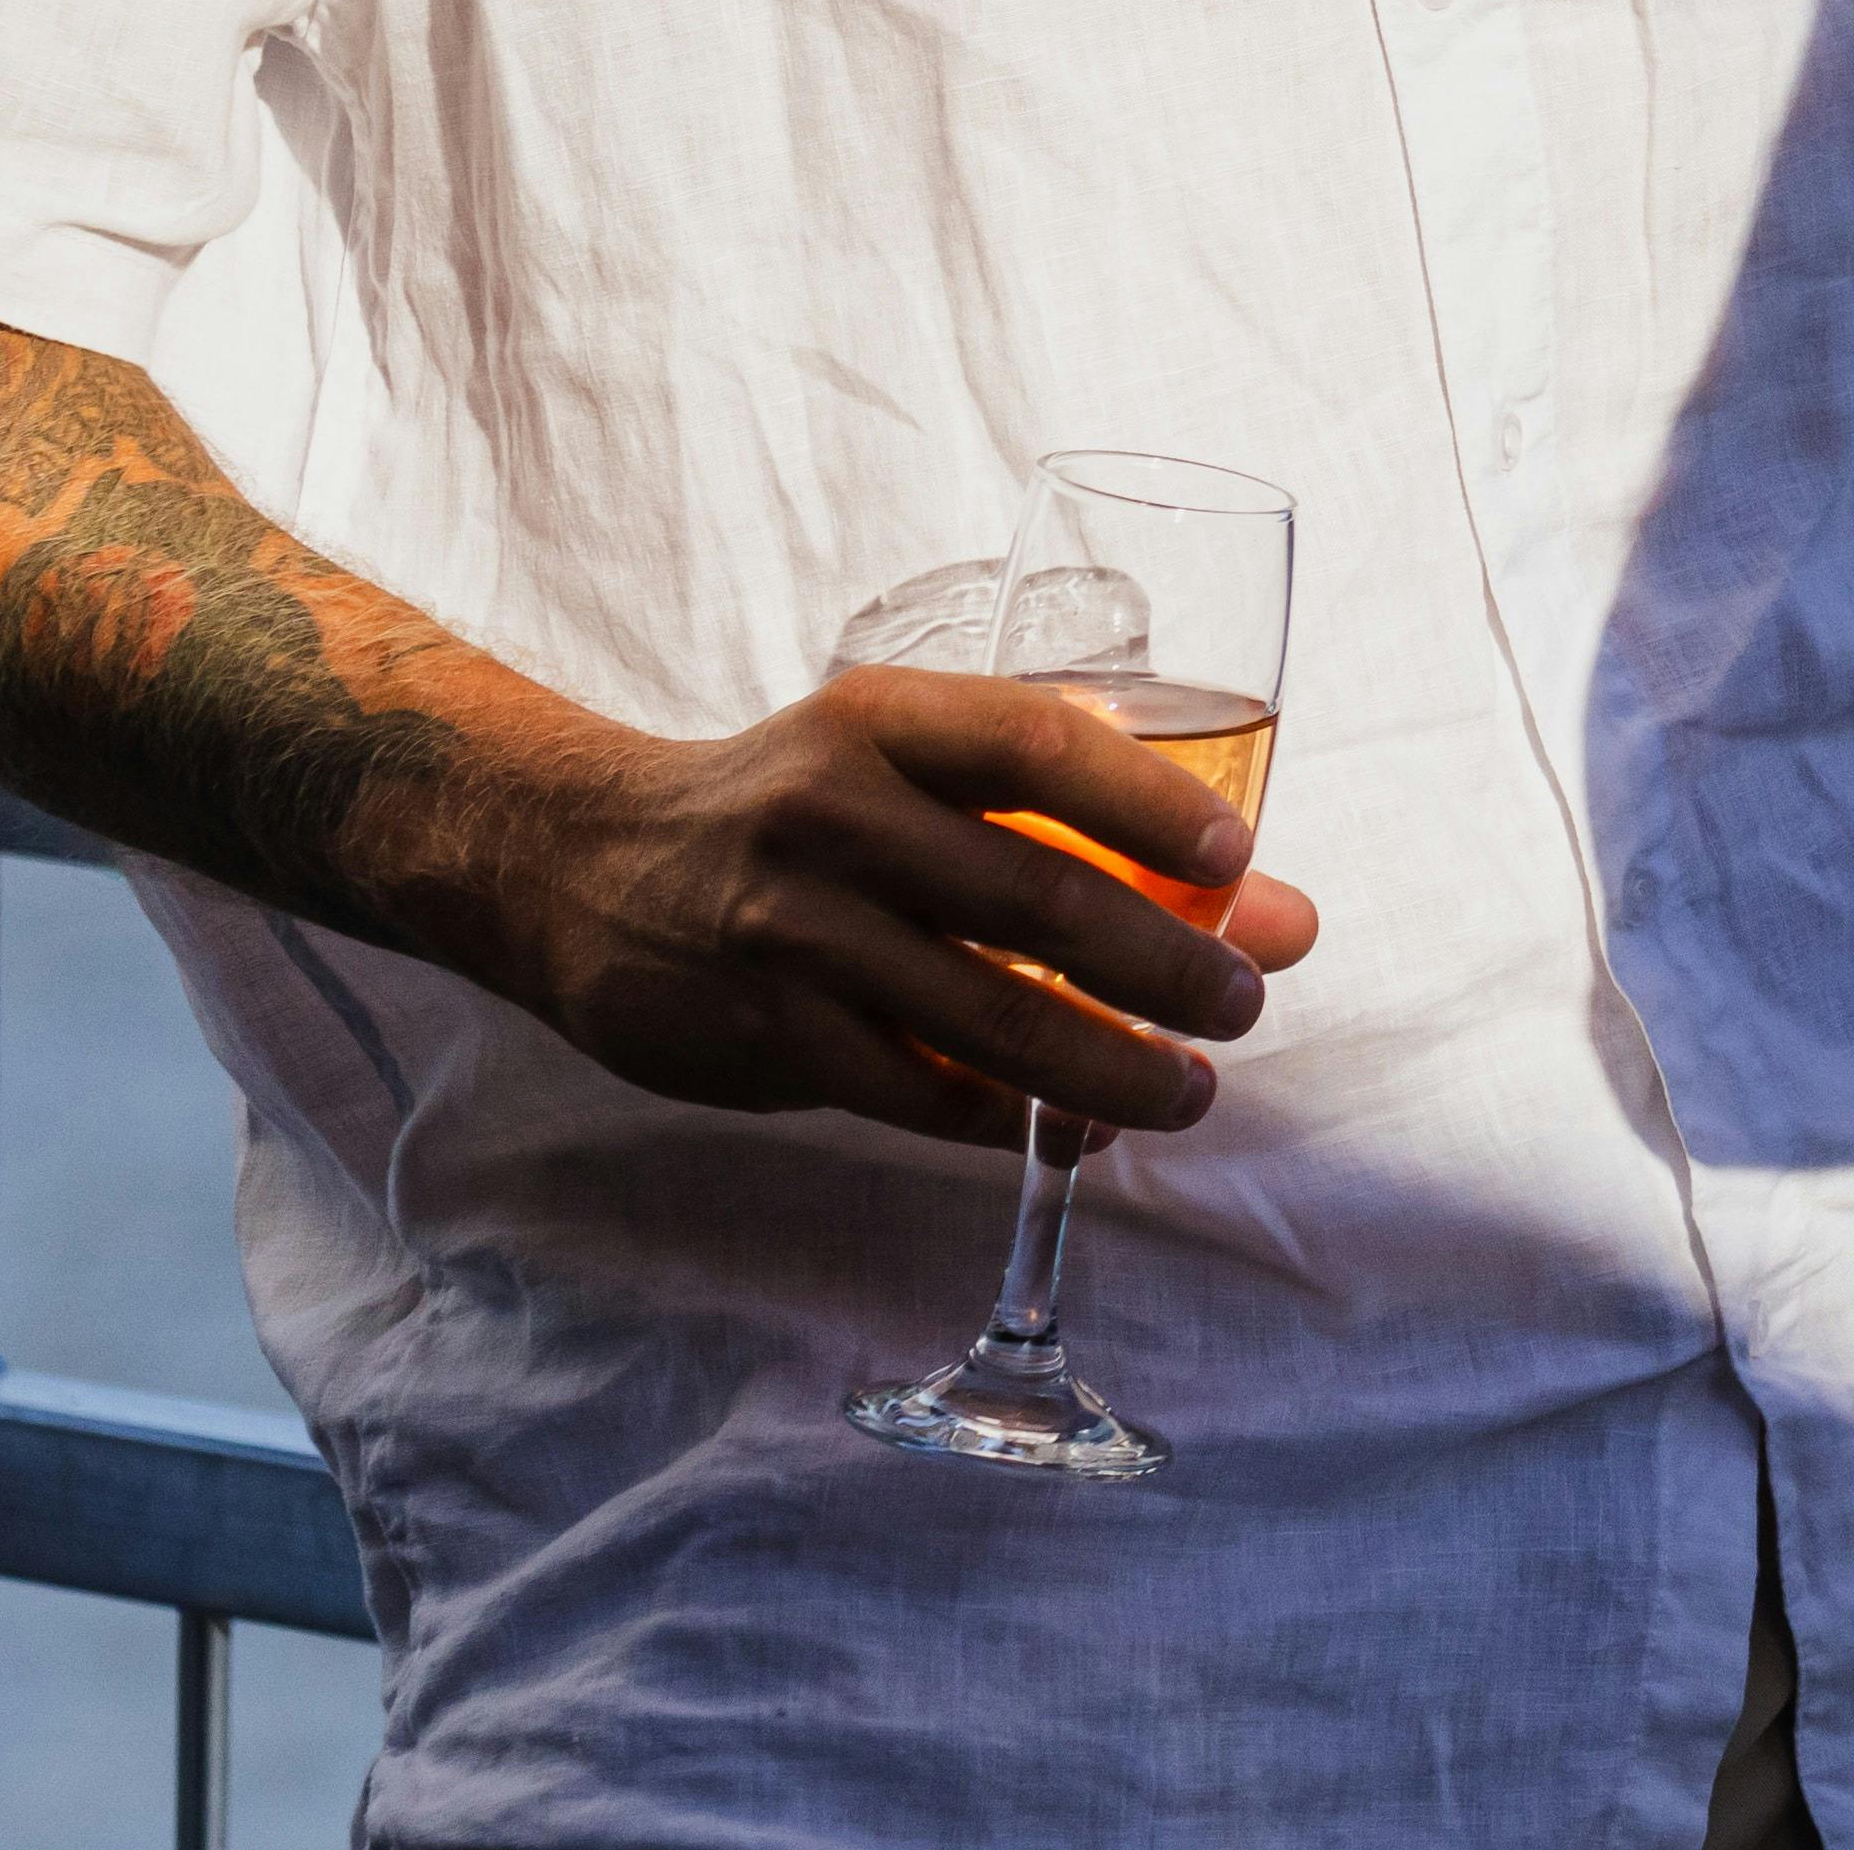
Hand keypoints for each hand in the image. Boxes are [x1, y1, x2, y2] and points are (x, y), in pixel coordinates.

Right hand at [429, 668, 1328, 1154]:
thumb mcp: (902, 760)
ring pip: (986, 1019)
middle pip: (1033, 897)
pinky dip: (1014, 1120)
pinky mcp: (768, 1038)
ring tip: (1192, 1090)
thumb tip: (1269, 903)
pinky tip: (1081, 1131)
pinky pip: (918, 1095)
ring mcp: (792, 936)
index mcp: (880, 722)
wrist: (583, 867)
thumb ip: (1067, 814)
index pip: (1034, 743)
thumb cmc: (798, 805)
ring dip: (1109, 1065)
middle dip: (1162, 963)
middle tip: (1245, 1000)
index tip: (1237, 858)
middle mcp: (832, 818)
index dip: (1146, 800)